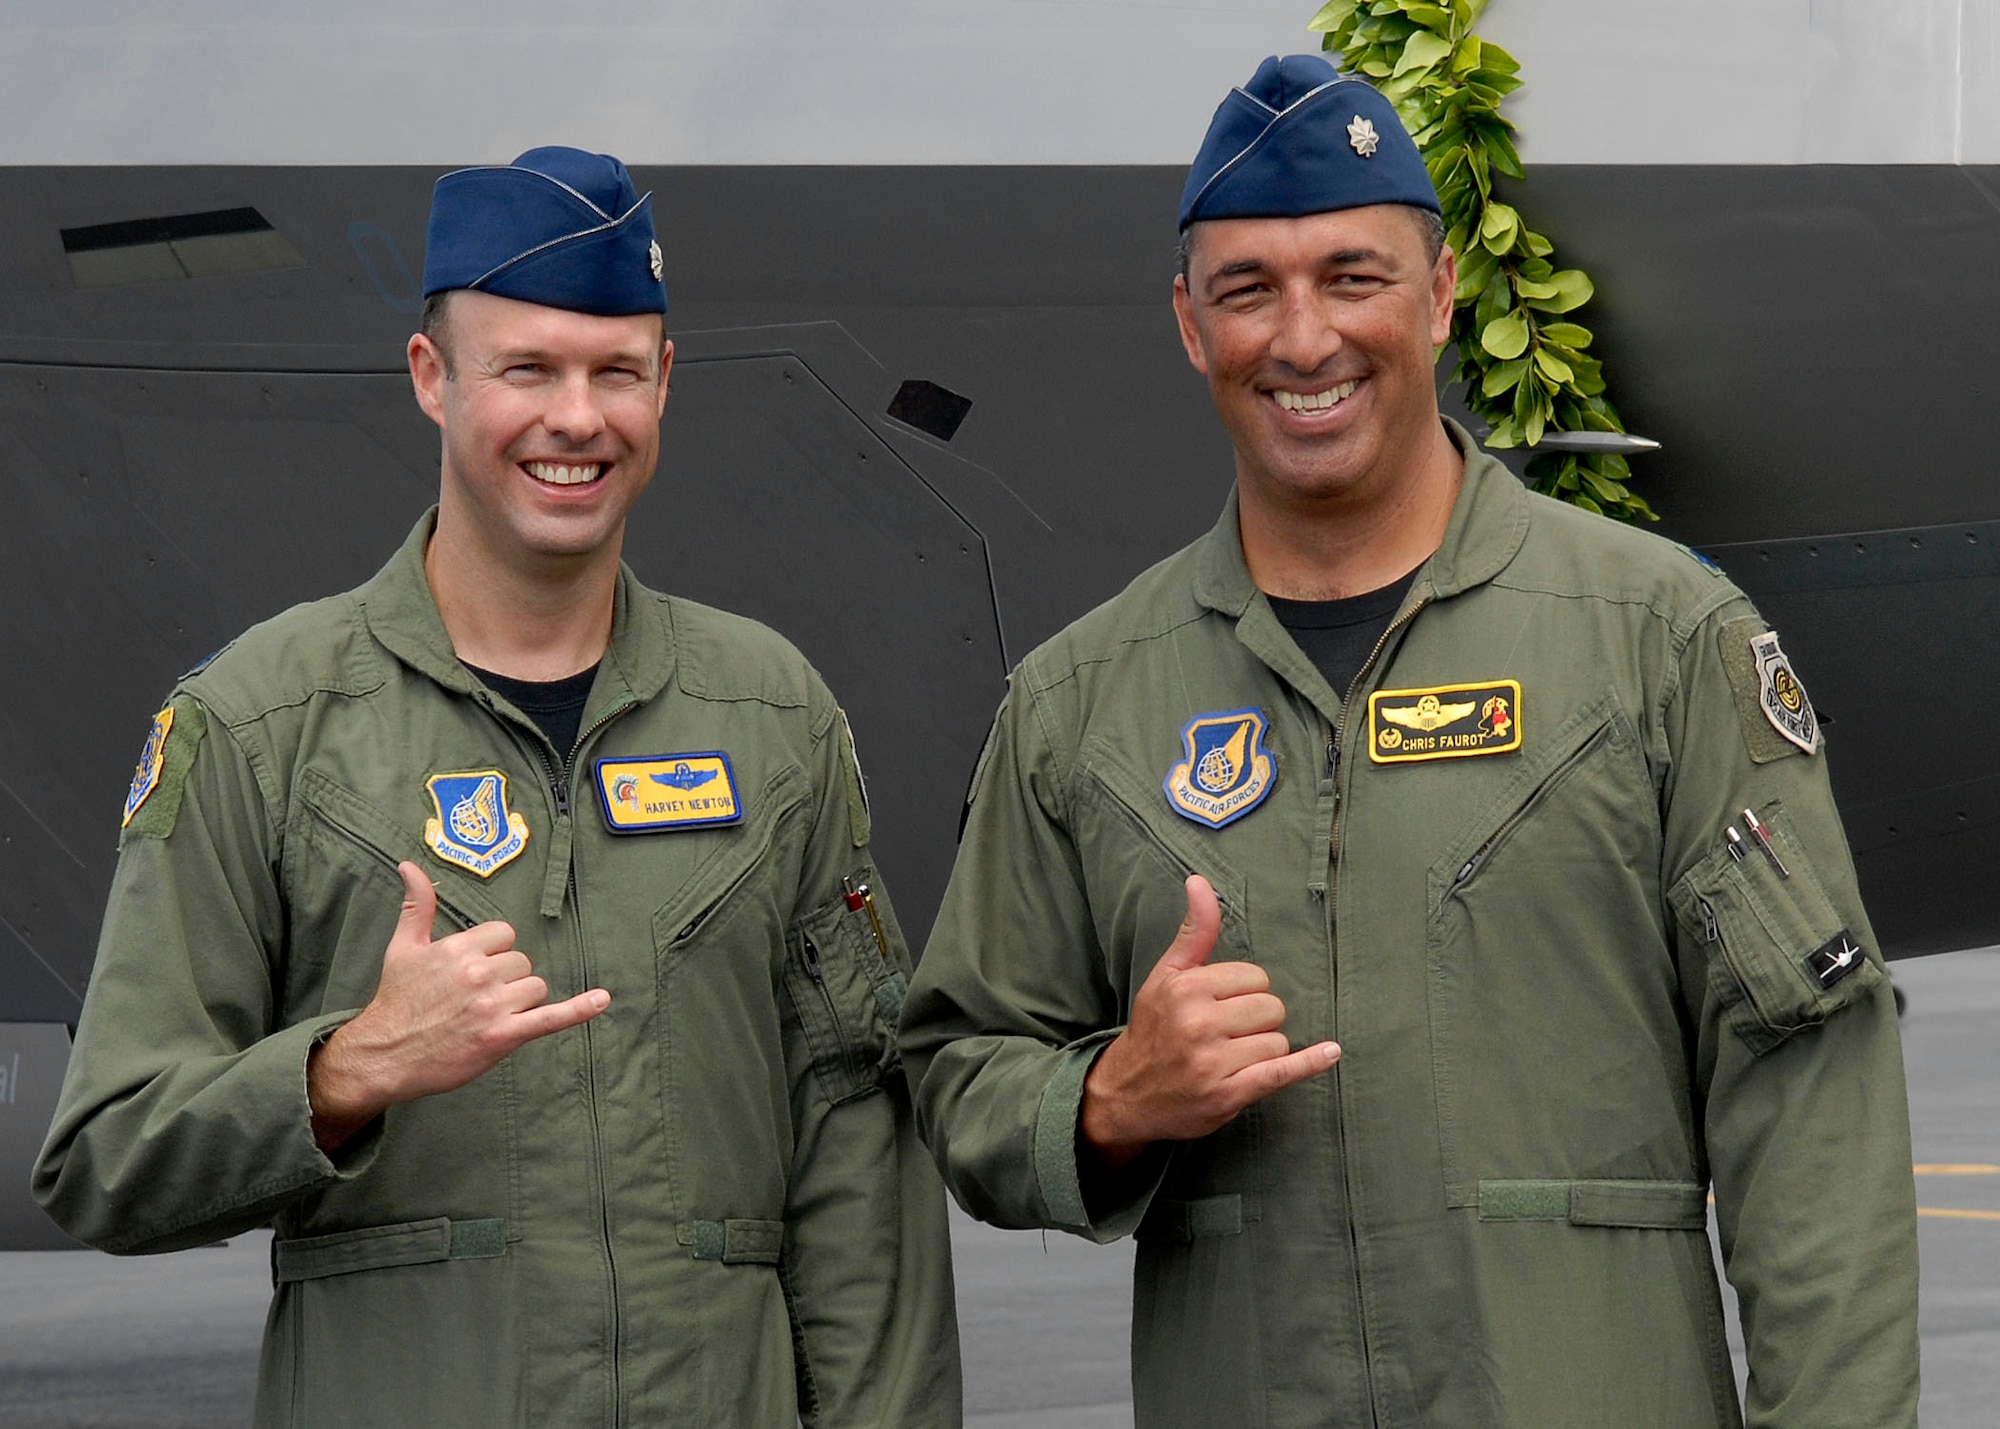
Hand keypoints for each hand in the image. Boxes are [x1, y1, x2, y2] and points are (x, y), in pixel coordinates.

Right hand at [308, 861, 609, 1150]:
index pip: (505, 936)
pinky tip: (602, 999)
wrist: (384, 1055)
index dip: (493, 954)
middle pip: (522, 963)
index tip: (471, 971)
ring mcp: (493, 1006)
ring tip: (485, 1016)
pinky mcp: (503, 1036)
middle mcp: (479, 973)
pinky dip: (579, 1009)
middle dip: (505, 979)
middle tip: (472, 999)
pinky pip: (551, 1017)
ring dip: (519, 1001)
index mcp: (460, 948)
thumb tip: (410, 865)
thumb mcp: (403, 947)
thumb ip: (417, 905)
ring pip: (535, 988)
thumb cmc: (396, 1001)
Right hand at [1079, 875, 1338, 1170]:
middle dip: (1258, 1020)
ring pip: (1277, 1041)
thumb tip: (1200, 881)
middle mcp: (1198, 1023)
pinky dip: (1310, 1063)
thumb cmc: (1153, 1029)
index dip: (1246, 991)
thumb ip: (1194, 932)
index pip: (1256, 977)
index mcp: (1186, 989)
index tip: (1223, 1006)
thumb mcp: (1166, 976)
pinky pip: (1281, 1073)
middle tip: (1227, 1034)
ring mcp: (1213, 1063)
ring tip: (1232, 1058)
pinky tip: (1330, 1052)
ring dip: (1264, 1050)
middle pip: (1271, 1008)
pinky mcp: (1227, 1096)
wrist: (1126, 1094)